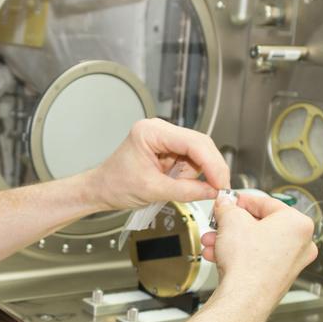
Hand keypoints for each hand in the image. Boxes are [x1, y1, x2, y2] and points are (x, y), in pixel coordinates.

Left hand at [81, 119, 229, 211]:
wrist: (101, 189)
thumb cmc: (115, 185)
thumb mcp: (152, 191)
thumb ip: (186, 191)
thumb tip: (212, 191)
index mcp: (151, 132)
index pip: (193, 142)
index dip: (212, 163)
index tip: (221, 182)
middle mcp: (159, 130)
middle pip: (200, 145)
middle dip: (208, 169)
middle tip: (215, 189)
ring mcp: (164, 138)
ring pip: (198, 154)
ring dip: (195, 174)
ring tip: (174, 186)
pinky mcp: (167, 149)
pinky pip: (190, 161)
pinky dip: (189, 175)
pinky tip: (175, 183)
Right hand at [200, 192, 316, 302]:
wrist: (244, 298)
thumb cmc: (248, 264)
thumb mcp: (231, 220)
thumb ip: (228, 207)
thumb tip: (225, 204)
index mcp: (298, 223)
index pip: (266, 202)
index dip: (242, 200)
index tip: (230, 201)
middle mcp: (301, 243)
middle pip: (261, 224)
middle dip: (233, 224)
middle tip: (219, 222)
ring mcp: (291, 263)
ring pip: (256, 243)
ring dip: (231, 240)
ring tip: (213, 241)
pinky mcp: (279, 278)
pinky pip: (257, 258)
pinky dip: (238, 254)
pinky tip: (219, 255)